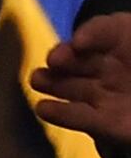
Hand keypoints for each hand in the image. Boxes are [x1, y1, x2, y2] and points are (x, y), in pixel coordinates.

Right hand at [32, 13, 130, 145]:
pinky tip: (43, 109)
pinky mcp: (112, 125)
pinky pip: (82, 119)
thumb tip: (82, 39)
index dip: (84, 39)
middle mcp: (116, 68)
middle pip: (79, 63)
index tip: (74, 48)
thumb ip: (108, 32)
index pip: (100, 33)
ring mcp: (111, 97)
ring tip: (36, 82)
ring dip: (53, 85)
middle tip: (48, 65)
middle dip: (58, 62)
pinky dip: (62, 115)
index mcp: (126, 43)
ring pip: (74, 89)